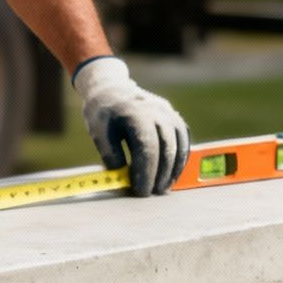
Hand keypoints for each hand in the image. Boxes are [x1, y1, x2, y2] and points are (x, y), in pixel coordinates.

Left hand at [73, 56, 189, 195]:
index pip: (147, 147)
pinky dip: (181, 157)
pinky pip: (184, 138)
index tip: (141, 190)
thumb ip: (111, 155)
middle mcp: (156, 110)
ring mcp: (168, 112)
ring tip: (163, 188)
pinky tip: (172, 173)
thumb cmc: (103, 114)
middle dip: (160, 174)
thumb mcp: (98, 133)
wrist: (112, 89)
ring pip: (179, 143)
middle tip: (151, 193)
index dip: (146, 172)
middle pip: (166, 147)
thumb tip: (123, 178)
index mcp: (135, 113)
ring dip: (173, 169)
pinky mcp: (174, 116)